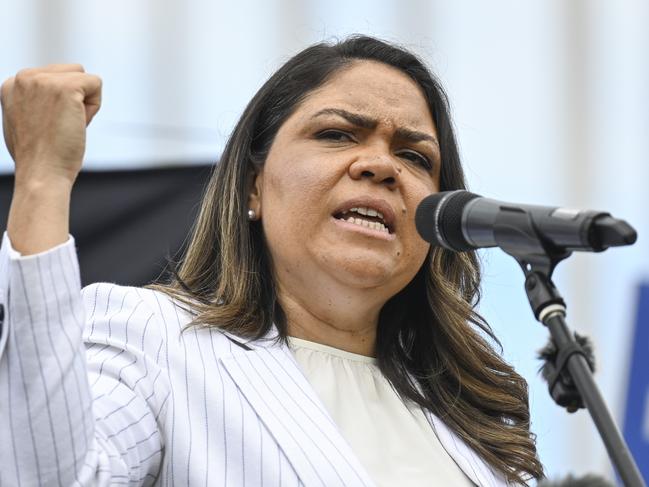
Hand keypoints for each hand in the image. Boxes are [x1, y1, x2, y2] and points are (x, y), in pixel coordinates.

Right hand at [1, 64, 101, 186]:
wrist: (41, 174)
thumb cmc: (37, 157)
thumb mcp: (24, 121)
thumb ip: (34, 102)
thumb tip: (48, 99)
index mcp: (12, 84)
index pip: (54, 77)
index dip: (60, 104)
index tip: (47, 126)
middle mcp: (24, 77)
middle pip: (71, 72)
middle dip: (75, 100)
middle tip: (59, 127)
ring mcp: (43, 80)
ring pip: (84, 77)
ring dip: (85, 104)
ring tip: (66, 125)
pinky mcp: (65, 87)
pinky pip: (96, 83)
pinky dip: (94, 107)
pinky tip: (77, 124)